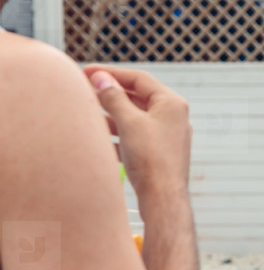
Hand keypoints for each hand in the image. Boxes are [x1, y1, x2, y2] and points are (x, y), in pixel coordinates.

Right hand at [83, 66, 191, 207]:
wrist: (163, 198)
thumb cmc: (152, 159)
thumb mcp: (129, 123)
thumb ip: (114, 98)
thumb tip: (101, 78)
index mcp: (172, 103)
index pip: (139, 79)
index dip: (111, 73)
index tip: (87, 72)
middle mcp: (173, 117)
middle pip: (137, 97)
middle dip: (110, 94)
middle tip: (84, 90)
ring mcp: (168, 135)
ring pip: (135, 118)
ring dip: (111, 114)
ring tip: (87, 113)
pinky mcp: (160, 152)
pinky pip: (136, 136)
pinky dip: (118, 133)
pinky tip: (99, 137)